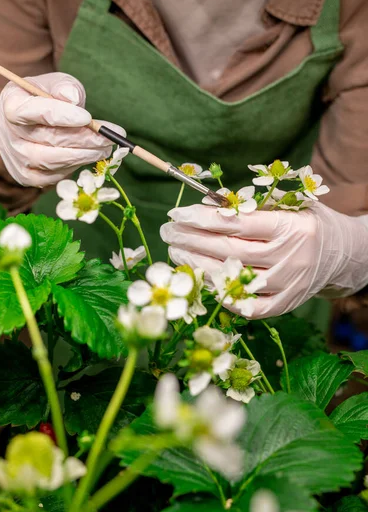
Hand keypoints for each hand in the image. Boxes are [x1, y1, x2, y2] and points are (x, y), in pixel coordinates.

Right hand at [0, 72, 124, 186]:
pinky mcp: (27, 177)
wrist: (30, 123)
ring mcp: (17, 158)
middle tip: (109, 138)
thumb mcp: (55, 84)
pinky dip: (75, 166)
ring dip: (84, 155)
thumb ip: (64, 87)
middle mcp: (9, 134)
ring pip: (53, 161)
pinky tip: (89, 156)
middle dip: (84, 139)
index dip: (61, 115)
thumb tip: (72, 98)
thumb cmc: (45, 99)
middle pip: (48, 139)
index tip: (88, 118)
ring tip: (105, 147)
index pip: (33, 112)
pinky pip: (54, 175)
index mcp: (12, 104)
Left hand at [160, 203, 367, 318]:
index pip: (238, 222)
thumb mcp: (289, 205)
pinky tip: (203, 281)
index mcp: (290, 226)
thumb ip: (253, 206)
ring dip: (199, 266)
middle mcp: (290, 256)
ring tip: (175, 254)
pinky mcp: (287, 304)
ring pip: (235, 277)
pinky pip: (250, 306)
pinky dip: (224, 296)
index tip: (177, 214)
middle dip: (192, 241)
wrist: (343, 254)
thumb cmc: (308, 223)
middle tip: (168, 233)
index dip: (203, 218)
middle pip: (230, 250)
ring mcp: (289, 283)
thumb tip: (207, 205)